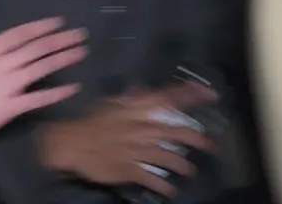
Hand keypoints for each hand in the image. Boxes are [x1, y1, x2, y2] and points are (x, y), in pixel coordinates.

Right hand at [0, 17, 86, 155]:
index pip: (19, 35)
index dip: (40, 27)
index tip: (59, 22)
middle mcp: (1, 65)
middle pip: (36, 49)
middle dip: (59, 40)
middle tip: (81, 34)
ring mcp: (8, 86)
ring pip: (41, 68)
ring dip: (63, 58)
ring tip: (82, 52)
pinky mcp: (11, 108)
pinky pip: (39, 99)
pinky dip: (57, 93)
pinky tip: (73, 88)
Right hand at [37, 83, 217, 197]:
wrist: (71, 143)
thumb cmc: (91, 122)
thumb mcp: (111, 104)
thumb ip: (131, 99)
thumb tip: (145, 91)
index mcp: (137, 109)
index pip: (168, 98)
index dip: (190, 95)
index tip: (210, 93)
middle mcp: (141, 128)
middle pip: (175, 131)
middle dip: (196, 137)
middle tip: (210, 144)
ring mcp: (136, 150)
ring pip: (167, 157)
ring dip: (182, 164)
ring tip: (190, 170)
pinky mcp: (129, 169)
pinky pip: (151, 177)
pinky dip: (162, 185)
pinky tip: (170, 190)